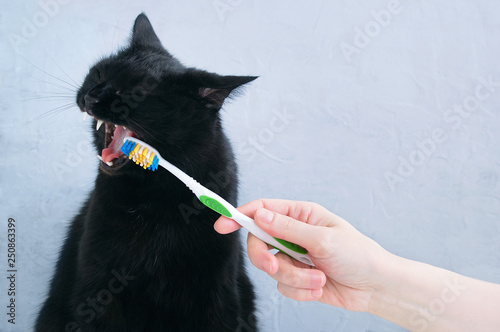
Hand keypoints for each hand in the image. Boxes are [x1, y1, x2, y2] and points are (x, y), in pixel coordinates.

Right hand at [214, 199, 391, 311]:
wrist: (374, 288)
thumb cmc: (357, 255)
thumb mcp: (322, 238)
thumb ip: (287, 229)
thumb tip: (259, 215)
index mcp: (300, 215)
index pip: (262, 210)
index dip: (239, 215)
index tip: (221, 224)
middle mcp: (294, 234)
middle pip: (258, 242)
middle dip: (265, 258)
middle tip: (275, 267)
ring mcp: (294, 257)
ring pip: (271, 268)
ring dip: (295, 278)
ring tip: (319, 278)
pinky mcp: (297, 278)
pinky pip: (282, 286)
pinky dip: (301, 290)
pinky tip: (320, 287)